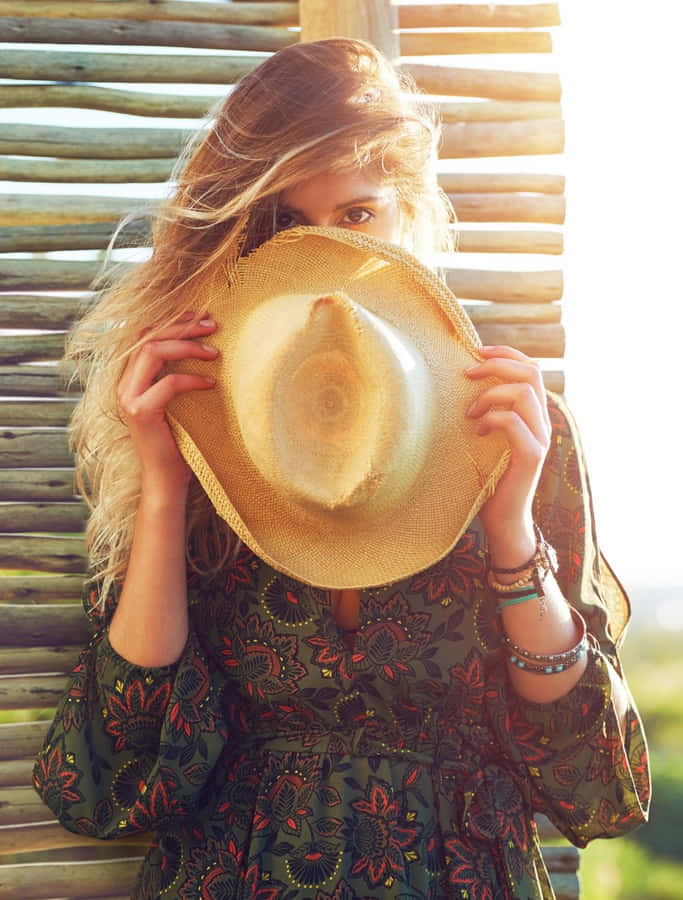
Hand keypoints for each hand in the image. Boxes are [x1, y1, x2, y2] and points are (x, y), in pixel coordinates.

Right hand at [116, 311, 217, 497]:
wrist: (166, 479)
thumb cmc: (178, 441)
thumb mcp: (179, 402)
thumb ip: (179, 376)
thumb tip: (208, 347)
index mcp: (131, 378)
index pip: (147, 335)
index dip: (174, 321)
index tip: (203, 316)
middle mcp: (125, 384)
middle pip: (149, 337)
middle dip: (182, 326)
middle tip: (213, 325)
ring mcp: (129, 398)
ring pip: (153, 352)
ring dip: (187, 346)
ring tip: (215, 351)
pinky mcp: (141, 413)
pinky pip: (169, 384)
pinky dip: (192, 379)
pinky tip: (212, 383)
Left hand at [465, 345, 550, 564]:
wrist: (502, 520)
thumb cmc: (487, 478)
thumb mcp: (484, 437)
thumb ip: (485, 411)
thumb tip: (460, 383)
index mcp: (533, 413)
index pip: (531, 368)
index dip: (506, 353)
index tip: (477, 350)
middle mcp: (542, 422)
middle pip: (531, 373)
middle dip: (498, 364)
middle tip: (467, 372)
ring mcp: (540, 438)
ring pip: (524, 393)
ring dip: (491, 395)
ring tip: (470, 412)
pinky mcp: (532, 456)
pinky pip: (514, 422)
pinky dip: (492, 419)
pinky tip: (477, 431)